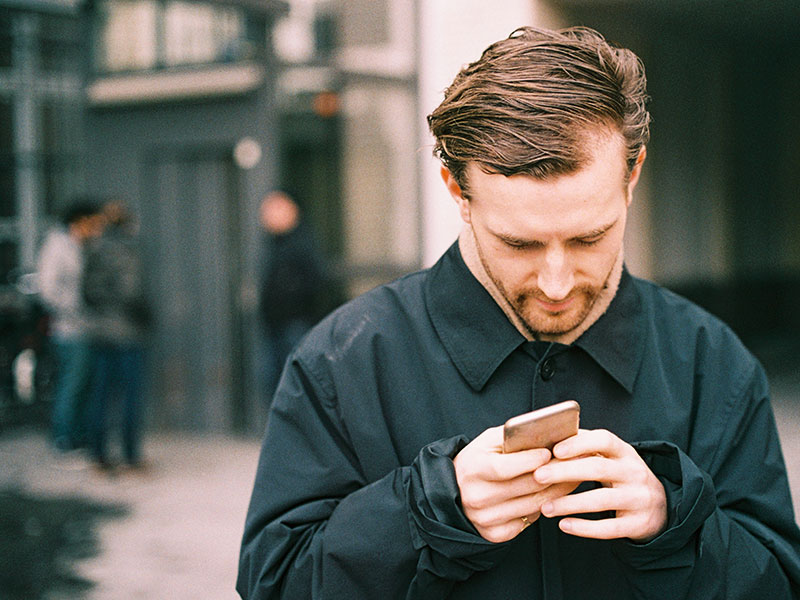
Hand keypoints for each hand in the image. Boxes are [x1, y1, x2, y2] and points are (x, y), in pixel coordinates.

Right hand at [453, 426, 578, 542]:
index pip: (506, 467)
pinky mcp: (495, 534)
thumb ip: (512, 437)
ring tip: (573, 477)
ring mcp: (486, 518)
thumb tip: (547, 435)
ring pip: (534, 505)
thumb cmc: (477, 460)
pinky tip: (554, 495)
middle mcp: (478, 497)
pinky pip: (529, 520)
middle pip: (527, 487)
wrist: (453, 490)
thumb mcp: (487, 442)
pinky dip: (545, 507)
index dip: (530, 460)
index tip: (550, 452)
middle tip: (574, 463)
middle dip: (555, 474)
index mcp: (473, 469)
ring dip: (558, 491)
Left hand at [534, 429, 666, 541]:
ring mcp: (638, 499)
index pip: (604, 440)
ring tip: (545, 508)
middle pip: (598, 468)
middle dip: (565, 472)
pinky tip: (564, 525)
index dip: (579, 443)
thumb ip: (586, 447)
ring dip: (569, 503)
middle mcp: (634, 472)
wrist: (660, 506)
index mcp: (625, 452)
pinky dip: (584, 528)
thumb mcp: (612, 457)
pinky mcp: (637, 524)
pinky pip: (609, 528)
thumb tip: (548, 440)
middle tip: (538, 476)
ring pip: (601, 500)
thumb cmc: (622, 475)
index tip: (554, 451)